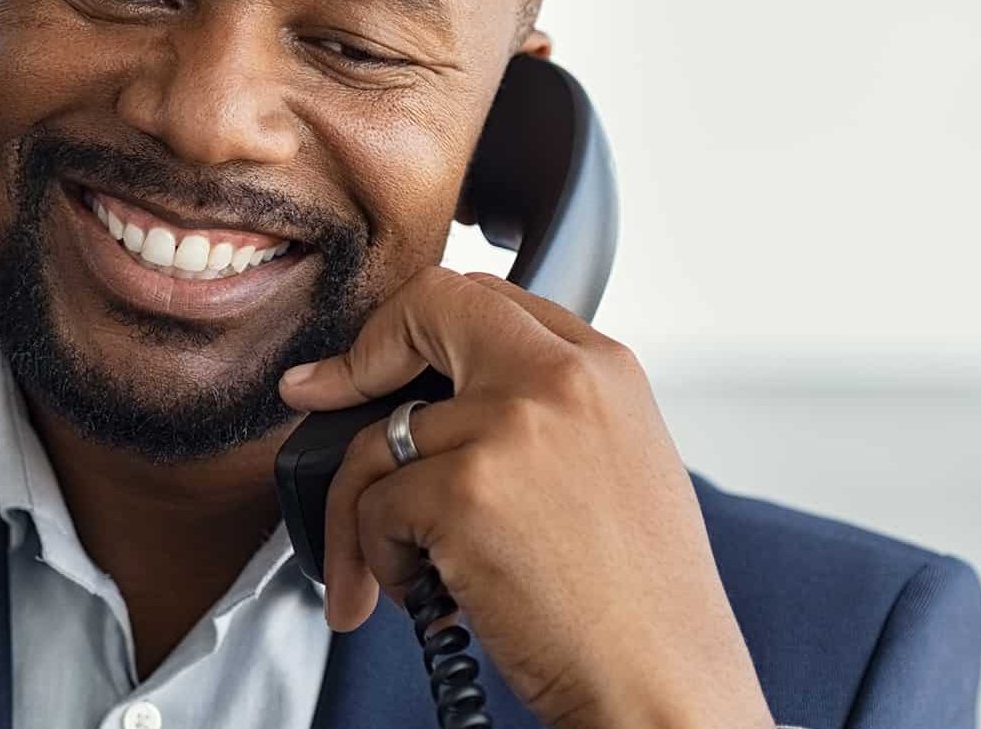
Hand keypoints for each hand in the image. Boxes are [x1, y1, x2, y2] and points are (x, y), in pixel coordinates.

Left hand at [279, 268, 773, 728]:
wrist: (662, 683)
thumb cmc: (641, 604)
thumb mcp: (617, 469)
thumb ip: (544, 414)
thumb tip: (431, 406)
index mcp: (608, 368)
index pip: (490, 298)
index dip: (420, 328)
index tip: (376, 362)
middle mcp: (564, 378)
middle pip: (426, 308)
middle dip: (357, 354)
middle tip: (317, 396)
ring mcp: (514, 427)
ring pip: (377, 438)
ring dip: (367, 515)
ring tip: (402, 573)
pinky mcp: (466, 490)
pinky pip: (372, 508)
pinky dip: (382, 563)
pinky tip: (431, 597)